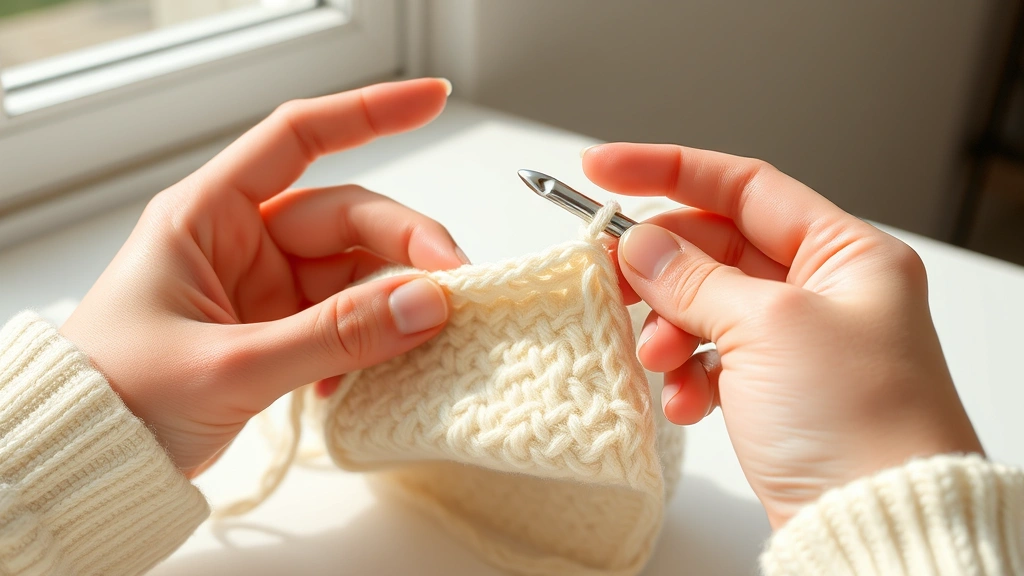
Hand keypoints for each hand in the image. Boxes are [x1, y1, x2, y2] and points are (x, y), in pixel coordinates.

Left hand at [61, 79, 465, 477]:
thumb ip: (334, 335)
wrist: (90, 463)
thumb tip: (428, 303)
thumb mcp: (232, 365)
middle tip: (457, 287)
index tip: (434, 97)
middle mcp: (243, 244)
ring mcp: (267, 291)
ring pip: (357, 274)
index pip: (298, 138)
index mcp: (209, 217)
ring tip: (427, 340)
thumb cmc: (123, 398)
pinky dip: (369, 347)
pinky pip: (347, 323)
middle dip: (408, 247)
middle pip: (349, 218)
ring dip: (396, 304)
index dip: (369, 112)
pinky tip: (360, 384)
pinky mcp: (281, 334)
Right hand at [583, 143, 982, 527]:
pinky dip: (688, 375)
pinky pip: (711, 358)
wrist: (875, 527)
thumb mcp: (767, 329)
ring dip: (670, 329)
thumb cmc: (857, 423)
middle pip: (716, 248)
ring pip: (705, 305)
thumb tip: (639, 244)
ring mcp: (799, 341)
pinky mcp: (776, 388)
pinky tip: (688, 403)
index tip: (601, 169)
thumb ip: (694, 278)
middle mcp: (825, 290)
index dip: (667, 171)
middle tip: (609, 277)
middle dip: (661, 267)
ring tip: (660, 360)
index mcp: (845, 254)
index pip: (743, 186)